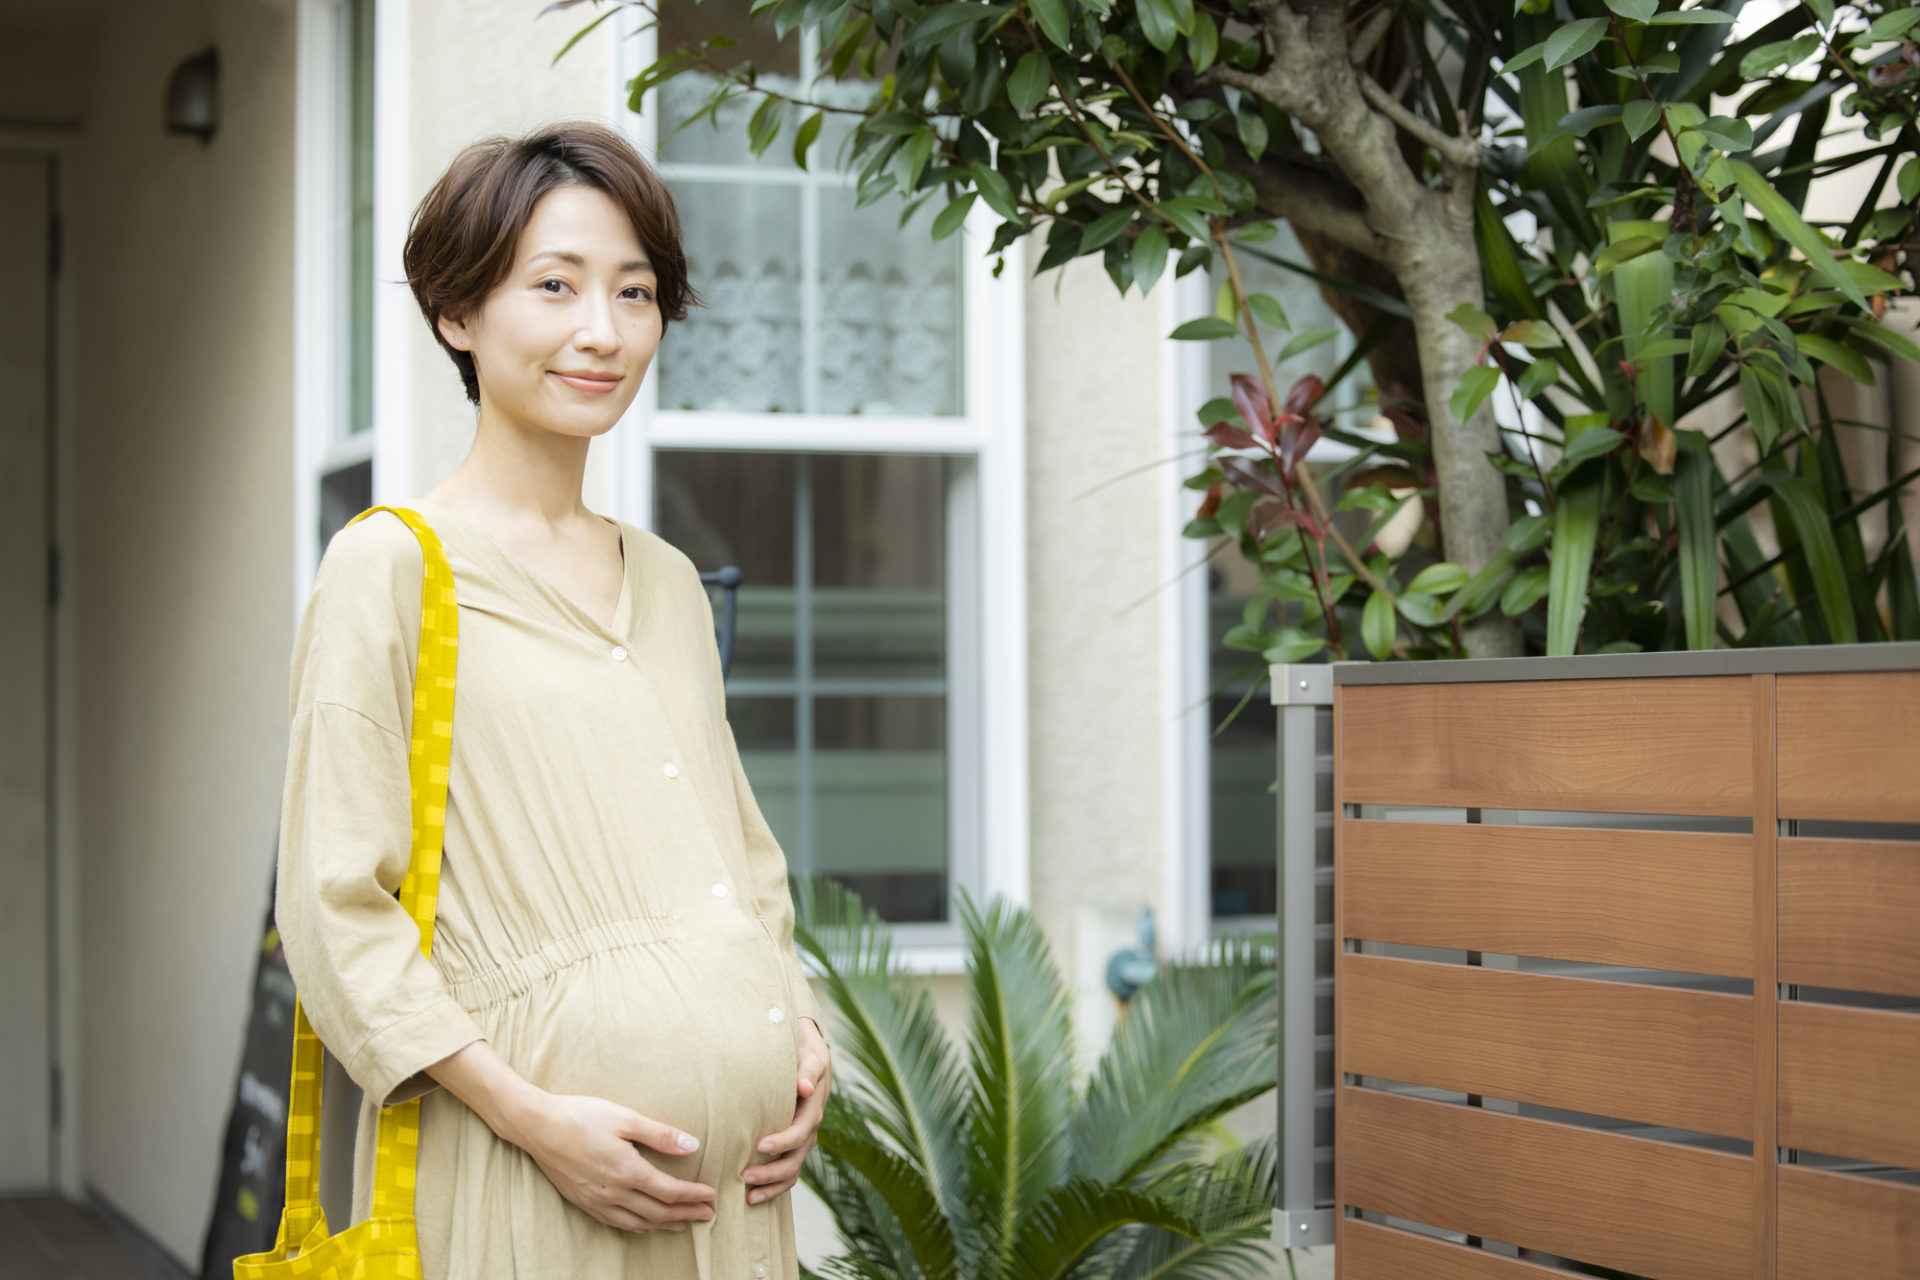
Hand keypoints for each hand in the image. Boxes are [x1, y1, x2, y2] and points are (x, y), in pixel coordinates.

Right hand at [513, 1092, 717, 1233]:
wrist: (538, 1126)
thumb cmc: (582, 1116)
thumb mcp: (626, 1119)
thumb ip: (660, 1135)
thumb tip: (693, 1146)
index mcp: (628, 1171)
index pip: (670, 1191)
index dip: (693, 1195)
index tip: (711, 1195)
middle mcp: (614, 1192)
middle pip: (658, 1212)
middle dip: (686, 1214)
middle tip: (706, 1215)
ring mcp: (596, 1200)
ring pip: (637, 1222)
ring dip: (663, 1224)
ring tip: (682, 1224)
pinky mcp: (582, 1202)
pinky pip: (615, 1222)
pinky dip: (635, 1227)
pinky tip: (642, 1225)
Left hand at [743, 1016, 831, 1203]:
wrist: (806, 1061)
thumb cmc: (802, 1056)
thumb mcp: (808, 1057)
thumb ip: (806, 1070)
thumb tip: (804, 1087)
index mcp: (812, 1109)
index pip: (801, 1131)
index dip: (784, 1141)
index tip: (761, 1145)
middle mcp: (809, 1130)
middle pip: (795, 1159)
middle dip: (771, 1172)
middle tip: (744, 1175)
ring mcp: (801, 1143)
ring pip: (791, 1172)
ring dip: (771, 1186)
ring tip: (748, 1196)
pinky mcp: (792, 1149)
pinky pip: (787, 1175)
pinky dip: (772, 1189)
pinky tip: (752, 1197)